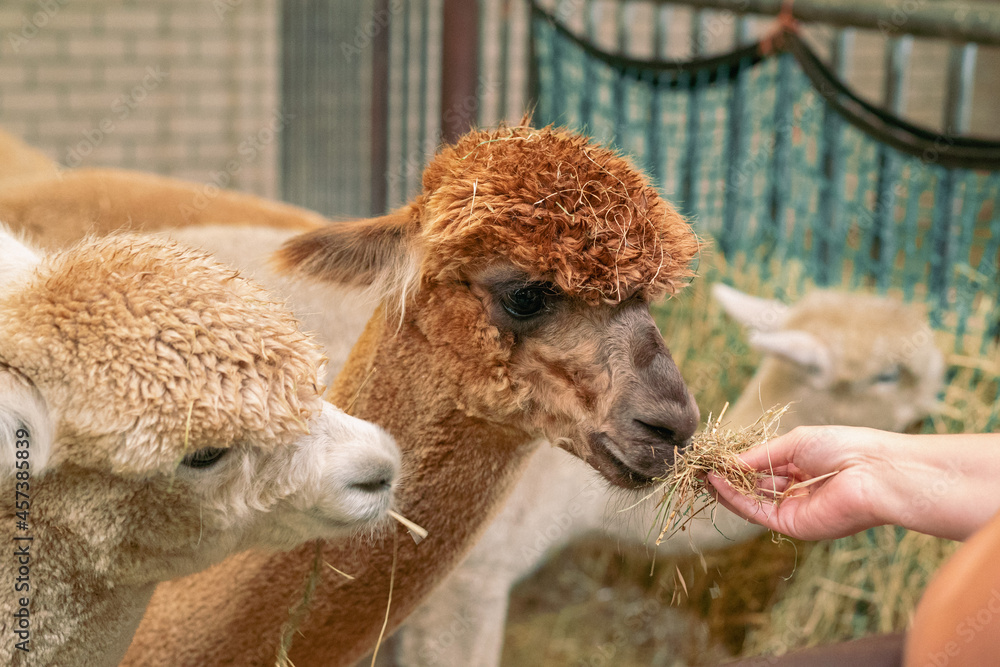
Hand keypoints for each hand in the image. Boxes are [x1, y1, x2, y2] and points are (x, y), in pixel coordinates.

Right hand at [707, 425, 896, 540]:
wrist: (873, 472)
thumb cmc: (842, 447)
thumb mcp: (794, 443)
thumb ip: (760, 456)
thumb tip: (728, 463)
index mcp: (804, 468)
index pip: (764, 468)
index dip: (739, 463)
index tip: (715, 457)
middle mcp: (798, 491)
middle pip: (755, 486)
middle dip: (728, 477)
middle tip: (701, 467)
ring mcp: (794, 510)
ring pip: (752, 501)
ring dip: (725, 488)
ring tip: (702, 473)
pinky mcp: (792, 525)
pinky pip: (757, 512)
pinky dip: (734, 498)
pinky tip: (717, 482)